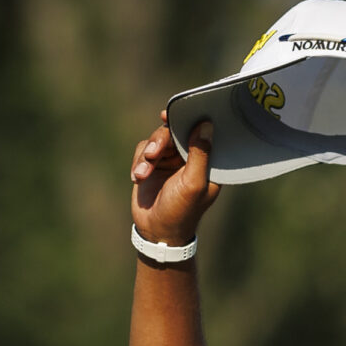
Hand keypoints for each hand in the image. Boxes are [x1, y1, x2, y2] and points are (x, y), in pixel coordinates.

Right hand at [130, 112, 220, 248]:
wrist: (156, 231)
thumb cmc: (181, 211)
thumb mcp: (193, 183)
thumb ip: (200, 154)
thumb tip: (205, 124)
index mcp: (206, 159)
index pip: (201, 130)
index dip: (189, 118)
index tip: (171, 114)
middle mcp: (189, 156)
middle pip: (175, 131)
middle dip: (160, 140)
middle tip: (153, 154)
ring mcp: (170, 159)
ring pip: (156, 139)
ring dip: (147, 155)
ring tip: (143, 173)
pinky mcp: (152, 164)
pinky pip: (143, 150)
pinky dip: (139, 163)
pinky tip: (138, 178)